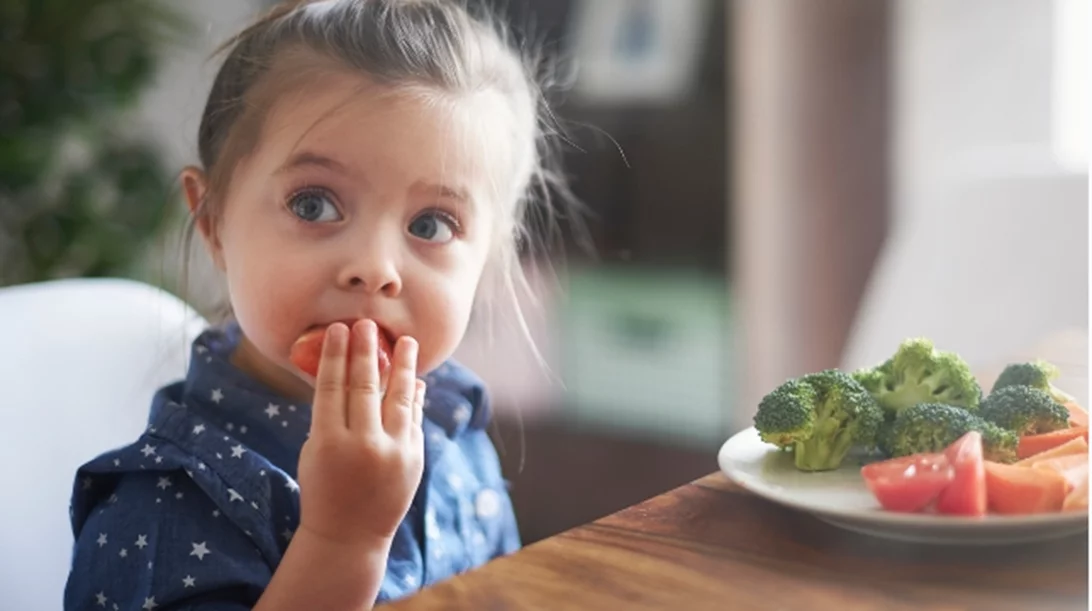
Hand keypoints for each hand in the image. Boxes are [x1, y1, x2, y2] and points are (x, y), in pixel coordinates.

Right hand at [296, 320, 425, 545]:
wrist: (349, 535)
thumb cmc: (323, 488)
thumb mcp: (315, 451)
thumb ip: (331, 416)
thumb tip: (349, 373)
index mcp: (328, 442)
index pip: (332, 387)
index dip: (336, 355)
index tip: (339, 329)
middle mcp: (362, 445)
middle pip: (365, 386)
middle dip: (366, 351)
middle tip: (367, 324)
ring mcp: (392, 452)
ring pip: (399, 398)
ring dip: (403, 366)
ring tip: (407, 342)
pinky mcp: (413, 459)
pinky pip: (414, 419)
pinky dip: (414, 398)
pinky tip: (415, 379)